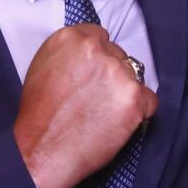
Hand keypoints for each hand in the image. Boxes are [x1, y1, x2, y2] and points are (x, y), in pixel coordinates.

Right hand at [13, 24, 157, 187]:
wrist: (42, 151)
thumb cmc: (38, 117)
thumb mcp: (42, 67)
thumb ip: (68, 53)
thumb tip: (87, 54)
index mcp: (71, 38)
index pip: (100, 37)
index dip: (100, 58)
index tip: (96, 74)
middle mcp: (96, 50)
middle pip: (119, 56)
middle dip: (112, 76)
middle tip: (96, 99)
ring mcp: (118, 73)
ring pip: (134, 77)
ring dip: (124, 93)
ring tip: (103, 114)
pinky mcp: (134, 98)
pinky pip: (149, 100)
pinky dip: (139, 112)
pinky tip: (118, 123)